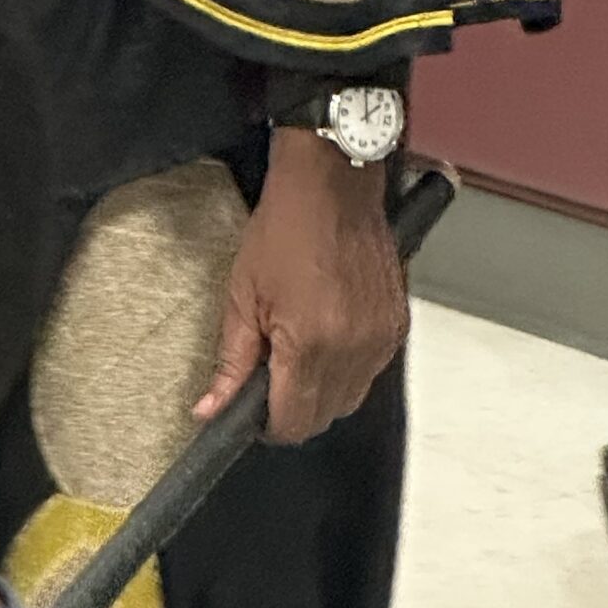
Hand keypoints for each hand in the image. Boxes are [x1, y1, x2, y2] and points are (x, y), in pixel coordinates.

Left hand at [193, 128, 408, 445]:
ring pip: (350, 398)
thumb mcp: (242, 293)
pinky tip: (326, 333)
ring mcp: (381, 339)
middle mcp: (354, 349)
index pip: (293, 422)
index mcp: (311, 344)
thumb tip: (210, 410)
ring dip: (322, 389)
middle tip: (269, 373)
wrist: (332, 183)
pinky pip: (371, 371)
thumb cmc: (285, 227)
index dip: (267, 424)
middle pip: (324, 417)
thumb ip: (230, 362)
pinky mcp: (397, 325)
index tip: (252, 410)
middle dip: (293, 407)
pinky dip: (347, 366)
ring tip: (297, 346)